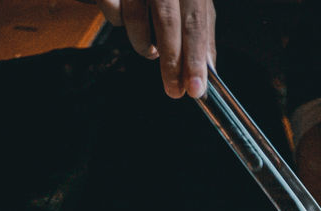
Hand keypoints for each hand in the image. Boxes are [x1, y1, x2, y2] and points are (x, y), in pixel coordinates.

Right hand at [92, 0, 214, 98]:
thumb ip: (200, 30)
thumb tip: (208, 68)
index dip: (195, 59)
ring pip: (135, 18)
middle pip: (168, 23)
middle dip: (171, 63)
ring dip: (143, 44)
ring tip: (151, 51)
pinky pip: (111, 10)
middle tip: (173, 90)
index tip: (196, 89)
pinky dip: (118, 22)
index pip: (196, 24)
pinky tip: (126, 19)